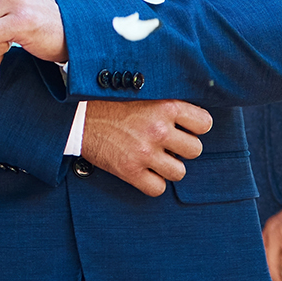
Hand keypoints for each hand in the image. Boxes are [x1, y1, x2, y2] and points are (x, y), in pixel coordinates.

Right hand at [78, 99, 211, 196]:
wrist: (77, 116)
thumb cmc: (109, 102)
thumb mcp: (143, 92)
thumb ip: (168, 102)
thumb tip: (191, 116)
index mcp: (165, 106)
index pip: (204, 124)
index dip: (195, 127)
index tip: (184, 127)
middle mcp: (158, 129)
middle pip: (195, 150)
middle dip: (182, 149)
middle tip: (167, 144)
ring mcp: (144, 152)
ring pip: (179, 172)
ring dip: (169, 167)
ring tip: (156, 158)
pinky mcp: (129, 170)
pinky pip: (157, 188)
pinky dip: (152, 183)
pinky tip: (144, 171)